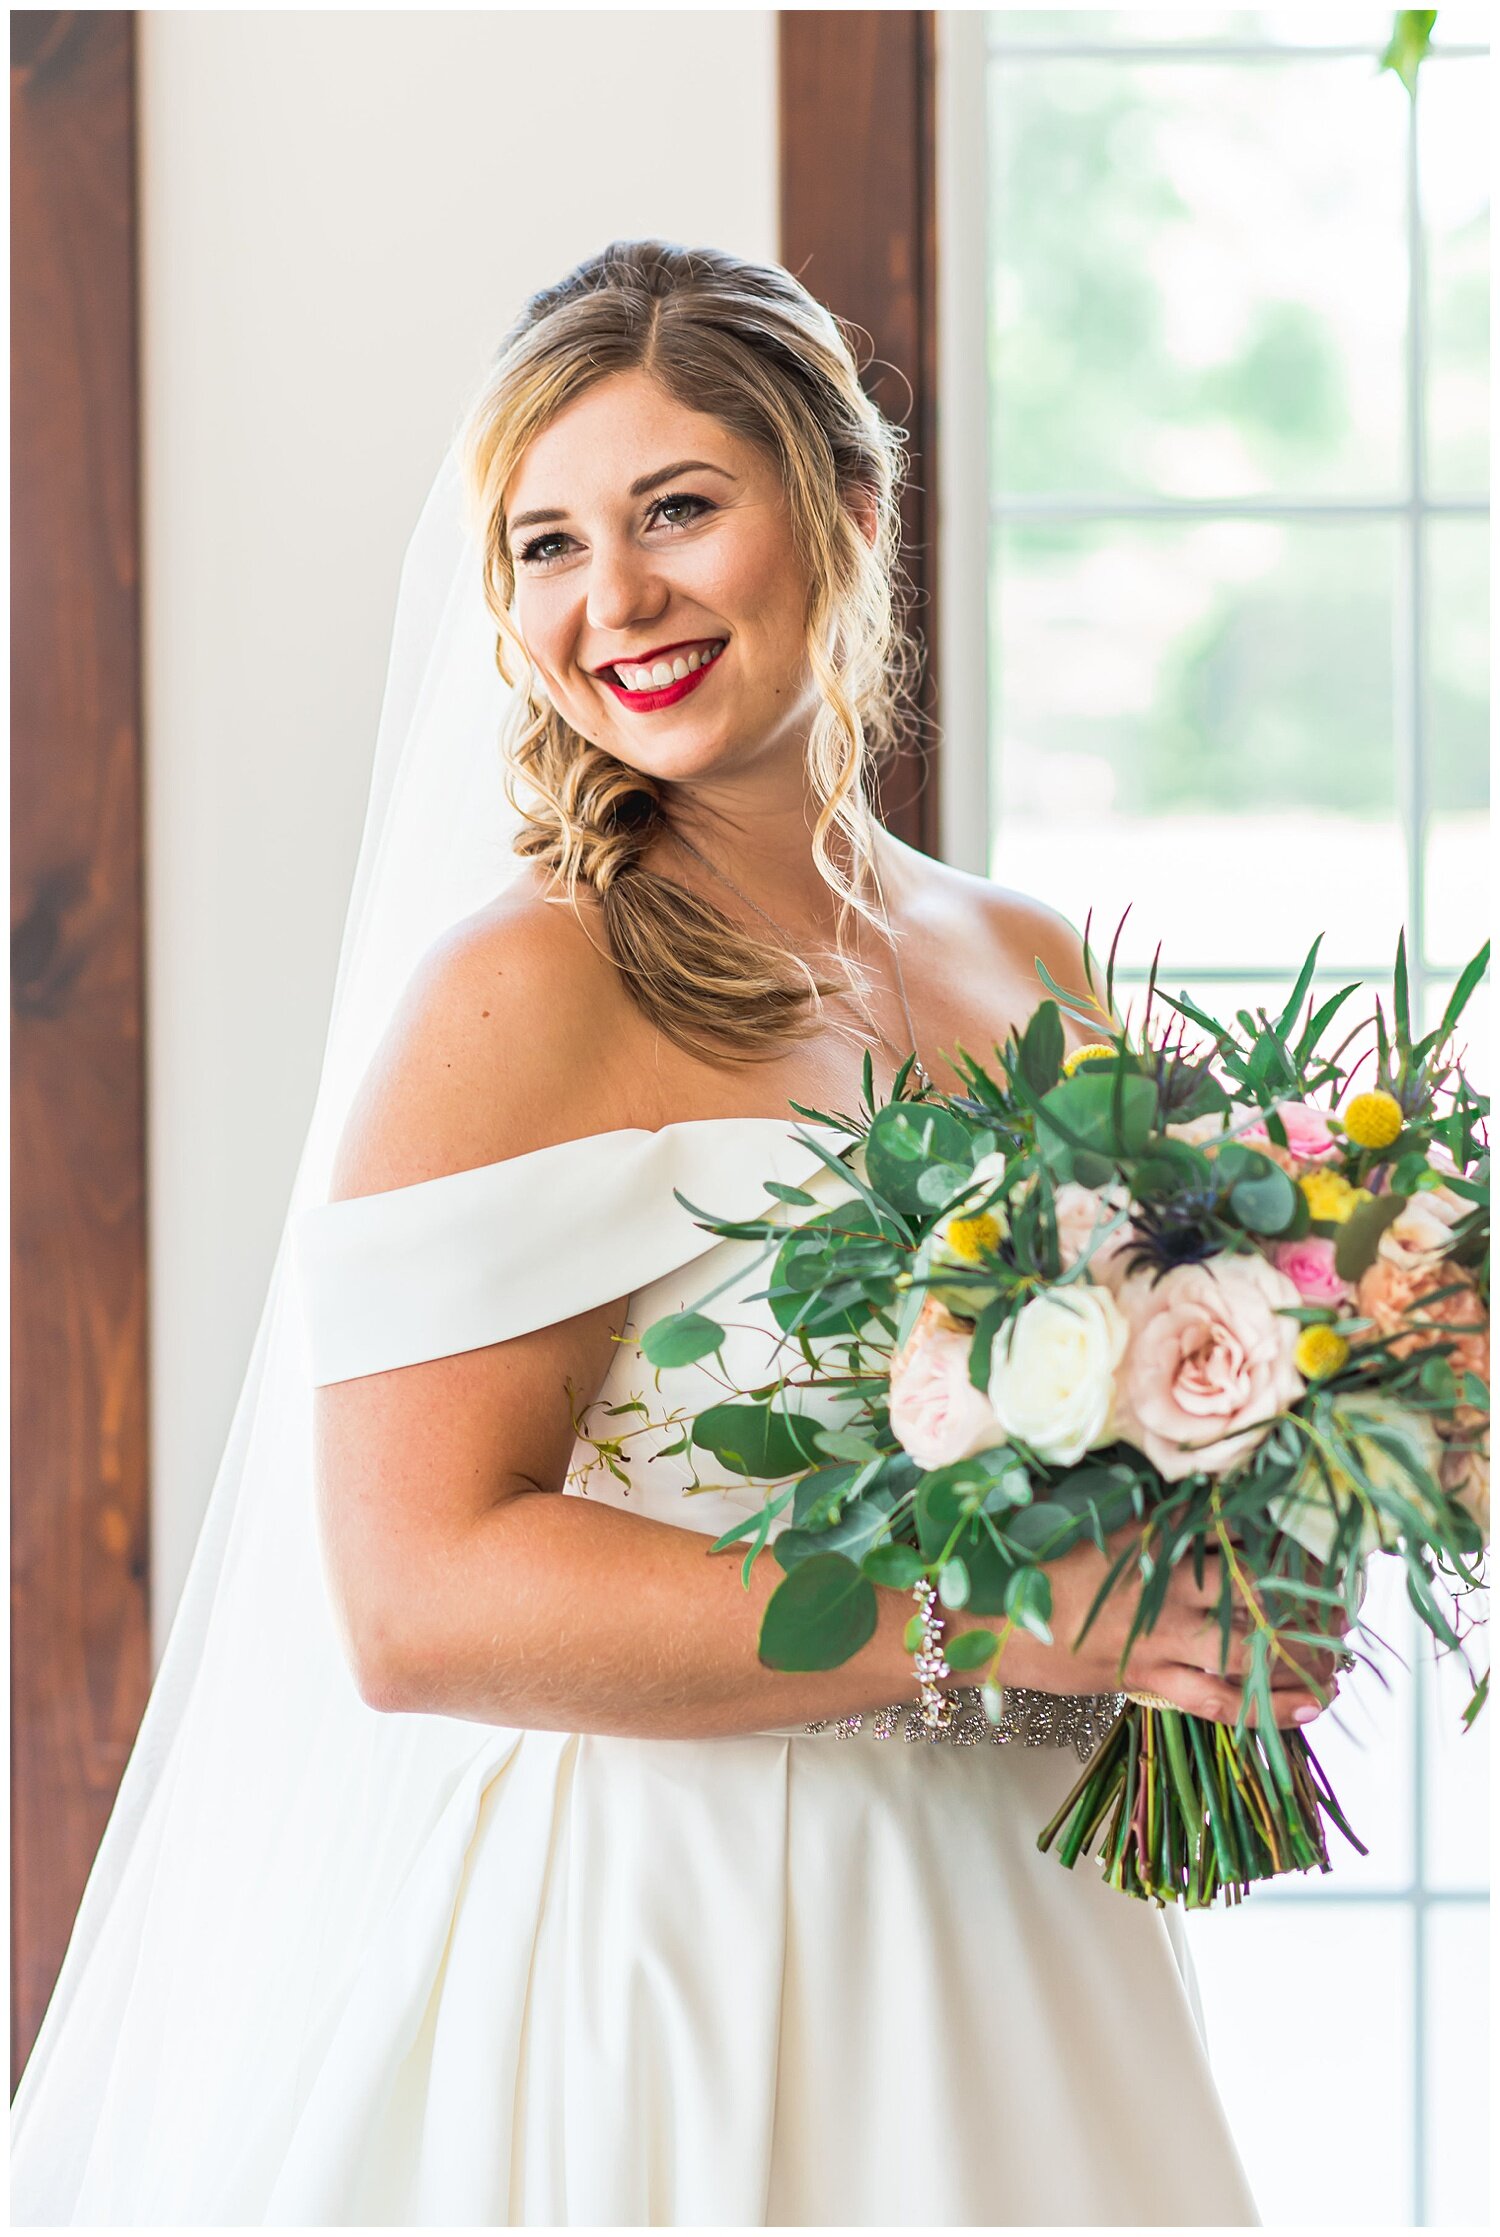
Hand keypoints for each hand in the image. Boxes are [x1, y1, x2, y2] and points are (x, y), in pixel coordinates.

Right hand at [956, 1522, 1347, 1728]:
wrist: (977, 1617)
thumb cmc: (1025, 1558)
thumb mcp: (1087, 1516)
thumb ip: (1142, 1506)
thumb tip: (1195, 1493)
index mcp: (1151, 1532)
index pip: (1235, 1527)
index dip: (1284, 1536)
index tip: (1320, 1538)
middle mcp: (1164, 1582)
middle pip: (1258, 1588)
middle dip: (1308, 1598)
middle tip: (1345, 1604)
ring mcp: (1157, 1634)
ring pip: (1251, 1647)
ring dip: (1302, 1653)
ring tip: (1341, 1656)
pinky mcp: (1143, 1677)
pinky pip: (1218, 1700)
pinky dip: (1267, 1707)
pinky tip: (1309, 1708)